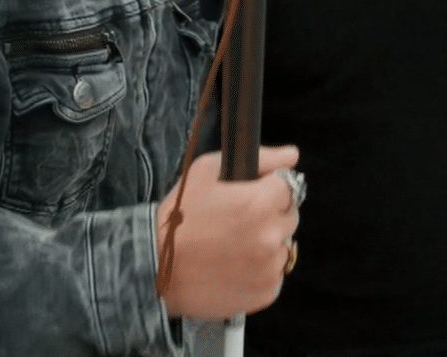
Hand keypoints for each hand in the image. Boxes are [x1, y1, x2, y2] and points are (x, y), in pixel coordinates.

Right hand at [156, 145, 300, 318]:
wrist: (155, 268)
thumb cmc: (177, 218)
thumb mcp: (206, 172)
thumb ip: (260, 159)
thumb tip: (291, 155)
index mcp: (259, 203)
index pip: (290, 185)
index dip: (269, 187)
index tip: (251, 194)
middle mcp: (270, 236)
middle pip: (289, 216)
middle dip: (270, 214)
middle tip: (237, 221)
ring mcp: (270, 267)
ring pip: (283, 245)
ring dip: (266, 242)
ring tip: (232, 245)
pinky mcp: (267, 292)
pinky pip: (275, 273)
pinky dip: (261, 269)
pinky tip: (234, 265)